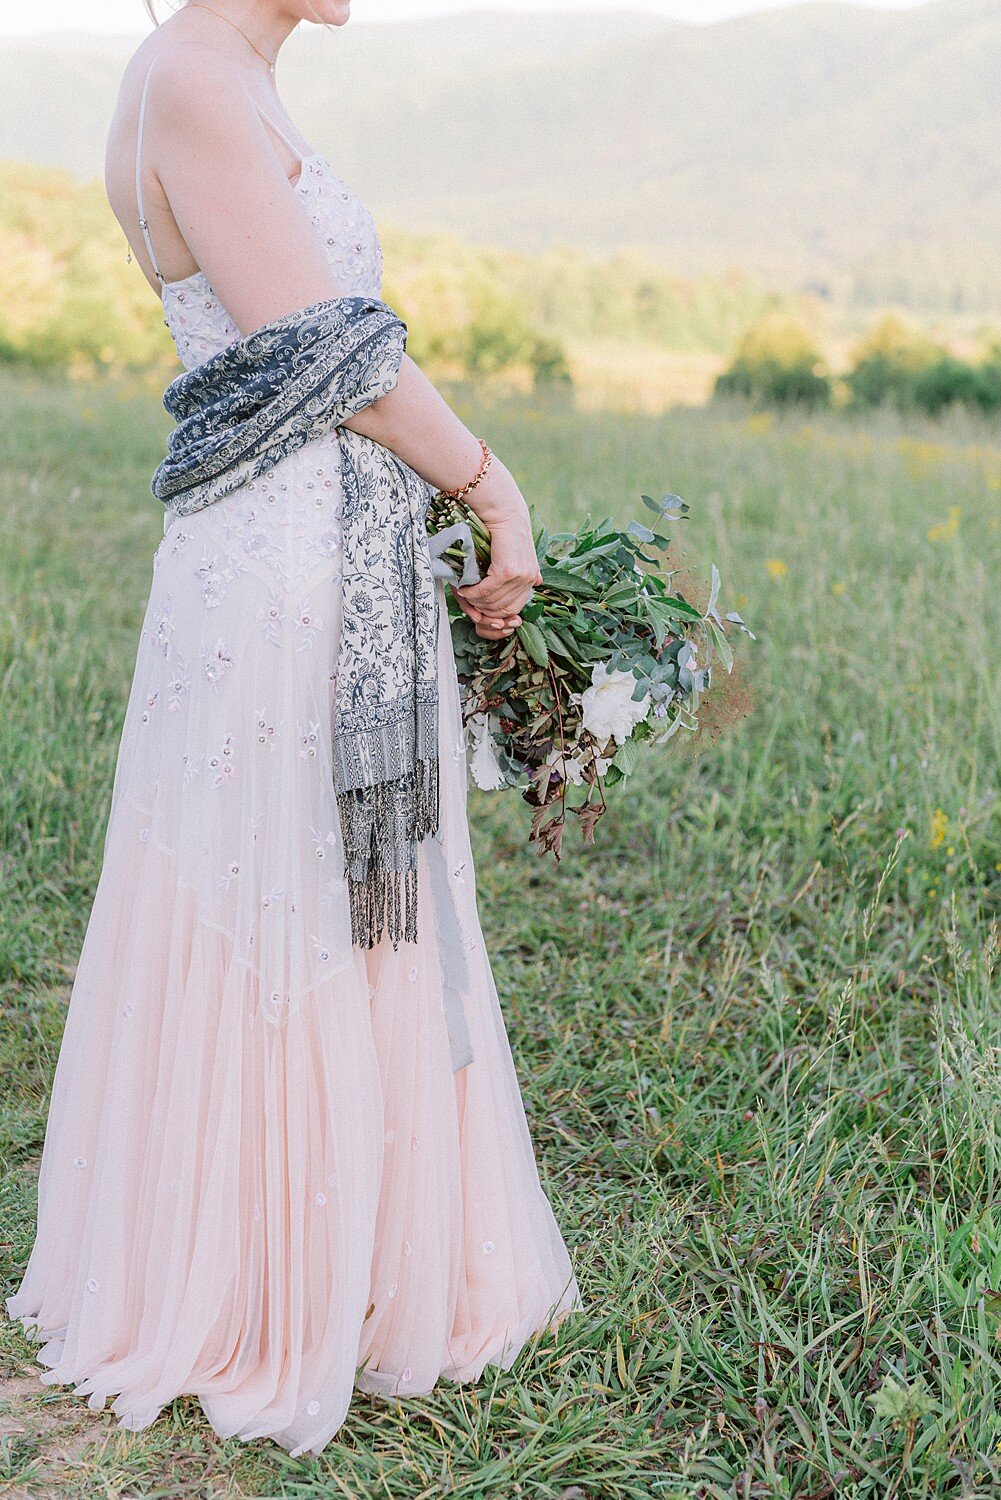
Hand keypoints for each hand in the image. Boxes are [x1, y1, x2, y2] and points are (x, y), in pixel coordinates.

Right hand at [454, 508, 541, 639]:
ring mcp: (519, 577)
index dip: (495, 613)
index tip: (480, 609)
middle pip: (502, 608)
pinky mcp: (507, 572)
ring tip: (464, 594)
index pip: (514, 608)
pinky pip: (486, 591)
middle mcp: (529, 579)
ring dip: (475, 601)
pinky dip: (472, 593)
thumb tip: (537, 583)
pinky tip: (464, 589)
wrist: (504, 512)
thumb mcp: (519, 554)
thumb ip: (525, 572)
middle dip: (482, 609)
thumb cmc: (506, 532)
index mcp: (532, 578)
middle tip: (468, 602)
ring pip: (492, 601)